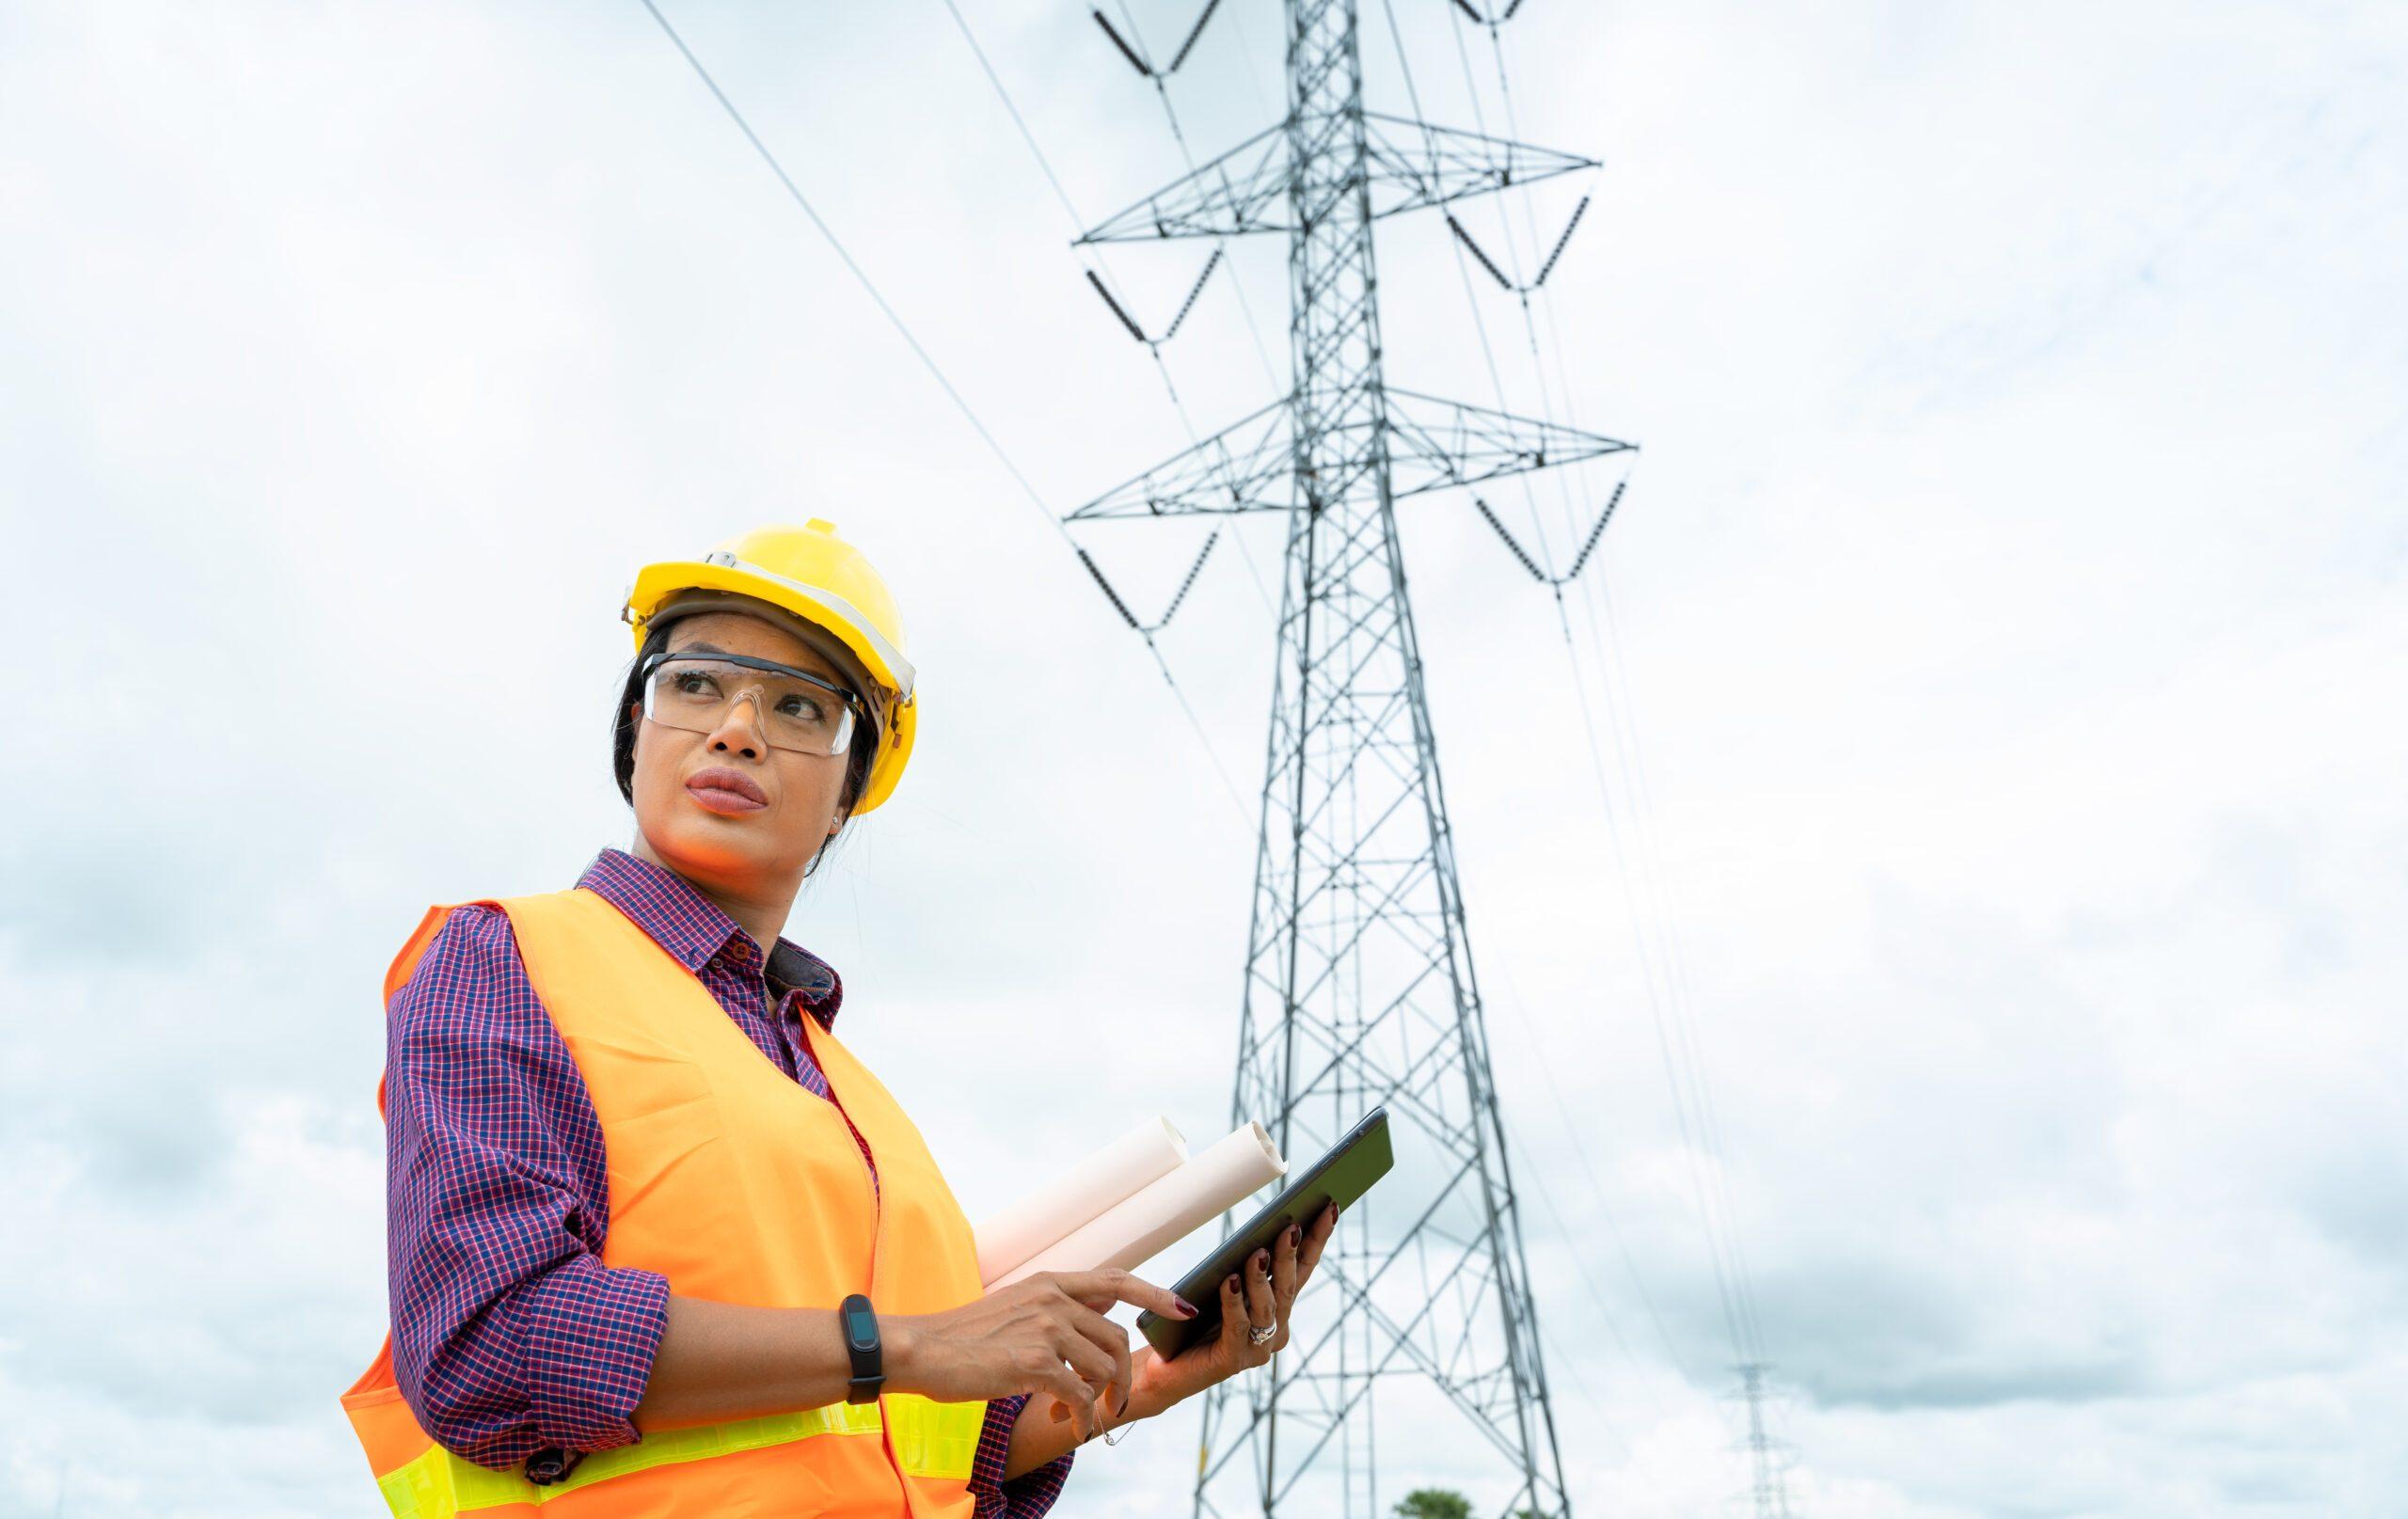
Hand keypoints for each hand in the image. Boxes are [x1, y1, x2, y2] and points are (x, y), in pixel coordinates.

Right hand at [884, 1269, 1195, 1441]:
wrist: (923, 1349)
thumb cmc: (965, 1335)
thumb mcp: (1016, 1304)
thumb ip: (1059, 1305)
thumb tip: (1103, 1307)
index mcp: (1049, 1282)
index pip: (1117, 1279)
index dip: (1155, 1293)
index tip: (1182, 1309)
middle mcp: (1052, 1299)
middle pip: (1117, 1337)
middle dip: (1125, 1376)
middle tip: (1117, 1401)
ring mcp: (1045, 1329)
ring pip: (1103, 1368)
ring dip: (1103, 1400)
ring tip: (1084, 1415)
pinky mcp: (1034, 1363)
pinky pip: (1081, 1396)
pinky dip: (1085, 1417)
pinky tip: (1074, 1426)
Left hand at [1124, 1200, 1338, 1422]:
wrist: (1162, 1366)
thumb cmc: (1193, 1319)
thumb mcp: (1221, 1285)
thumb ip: (1242, 1268)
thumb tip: (1257, 1235)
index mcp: (1277, 1310)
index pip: (1302, 1270)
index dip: (1317, 1240)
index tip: (1329, 1208)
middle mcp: (1273, 1331)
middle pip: (1288, 1287)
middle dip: (1292, 1255)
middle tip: (1292, 1227)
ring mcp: (1255, 1350)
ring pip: (1267, 1307)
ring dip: (1262, 1278)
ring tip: (1257, 1252)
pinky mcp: (1231, 1361)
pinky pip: (1237, 1326)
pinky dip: (1234, 1302)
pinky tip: (1229, 1281)